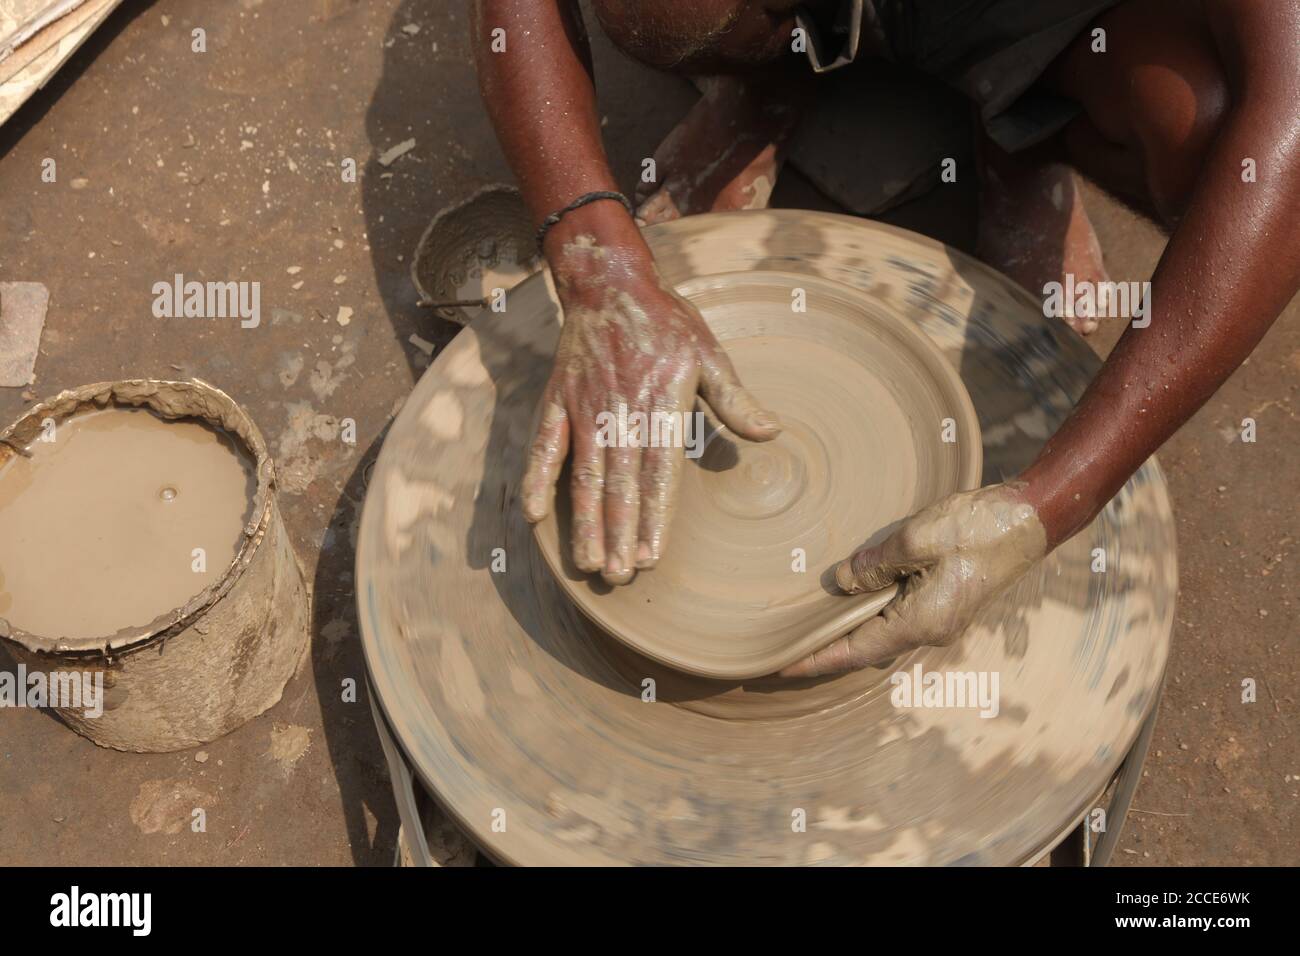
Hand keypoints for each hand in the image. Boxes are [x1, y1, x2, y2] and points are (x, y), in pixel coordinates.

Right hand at [522, 248, 779, 584]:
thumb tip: (771, 432)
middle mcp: (619, 411)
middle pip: (618, 484)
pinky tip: (536, 516)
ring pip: (583, 475)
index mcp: (660, 403)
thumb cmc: (666, 323)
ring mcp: (583, 408)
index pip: (657, 472)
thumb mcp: (708, 353)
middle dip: (618, 534)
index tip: (653, 555)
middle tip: (619, 576)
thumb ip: (734, 399)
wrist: (610, 284)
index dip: (654, 515)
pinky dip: (537, 480)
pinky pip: (543, 446)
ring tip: (587, 562)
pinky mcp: (557, 402)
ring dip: (585, 521)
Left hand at [780, 483, 1047, 676]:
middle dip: (825, 647)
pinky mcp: (946, 599)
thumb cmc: (978, 528)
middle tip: (782, 644)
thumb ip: (874, 564)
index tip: (778, 666)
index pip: (854, 652)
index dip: (814, 660)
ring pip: (880, 629)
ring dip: (846, 627)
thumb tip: (841, 582)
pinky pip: (896, 611)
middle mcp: (929, 629)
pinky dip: (867, 609)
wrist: (1030, 519)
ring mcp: (940, 616)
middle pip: (865, 647)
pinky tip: (848, 593)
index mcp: (920, 622)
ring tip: (807, 621)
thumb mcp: (917, 539)